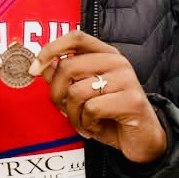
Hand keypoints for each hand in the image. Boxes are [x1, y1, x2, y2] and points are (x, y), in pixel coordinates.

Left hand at [29, 31, 166, 163]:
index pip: (75, 37)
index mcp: (105, 53)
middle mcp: (117, 62)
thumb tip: (42, 66)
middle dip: (57, 94)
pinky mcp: (131, 100)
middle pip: (69, 67)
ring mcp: (126, 79)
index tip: (35, 68)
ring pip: (77, 91)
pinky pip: (92, 109)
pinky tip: (95, 126)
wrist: (143, 140)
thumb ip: (63, 77)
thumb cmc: (110, 114)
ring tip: (83, 121)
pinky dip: (86, 123)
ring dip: (72, 114)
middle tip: (63, 109)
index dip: (51, 49)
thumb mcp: (82, 93)